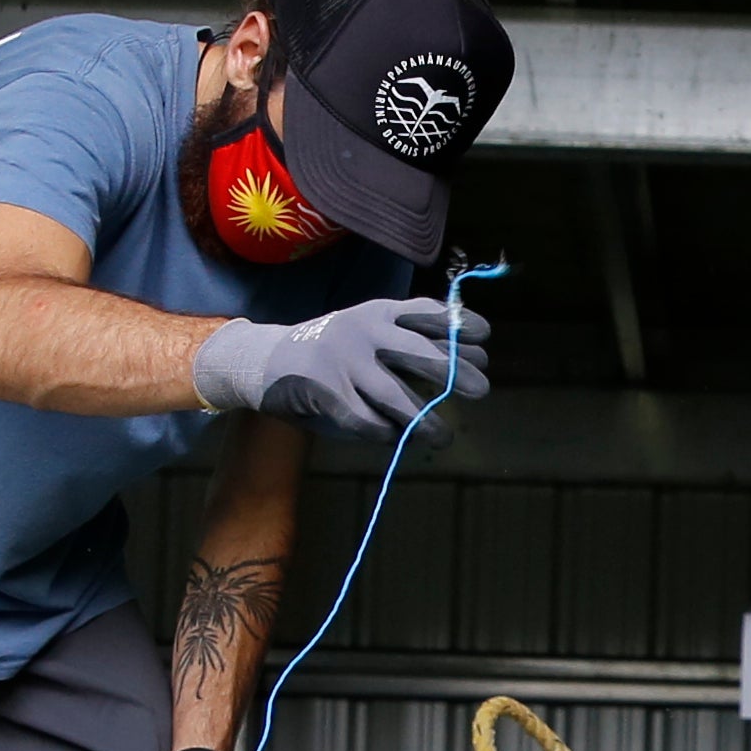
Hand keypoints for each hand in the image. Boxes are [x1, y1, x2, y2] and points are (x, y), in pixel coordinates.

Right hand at [192, 296, 487, 432]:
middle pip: (419, 352)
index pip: (426, 314)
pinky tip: (396, 438)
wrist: (265, 361)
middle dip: (454, 371)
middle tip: (483, 389)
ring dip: (423, 419)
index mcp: (378, 312)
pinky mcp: (325, 391)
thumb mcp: (367, 332)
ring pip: (394, 395)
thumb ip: (407, 341)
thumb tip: (463, 363)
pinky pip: (365, 420)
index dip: (458, 325)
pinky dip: (383, 432)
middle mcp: (363, 330)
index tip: (485, 338)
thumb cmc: (331, 352)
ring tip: (444, 435)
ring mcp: (343, 361)